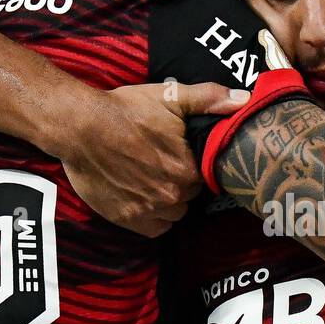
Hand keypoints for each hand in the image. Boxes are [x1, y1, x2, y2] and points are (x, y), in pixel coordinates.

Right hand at [56, 81, 248, 237]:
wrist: (80, 126)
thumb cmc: (125, 110)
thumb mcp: (170, 96)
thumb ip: (209, 99)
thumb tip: (244, 100)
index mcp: (188, 168)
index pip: (205, 174)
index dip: (193, 163)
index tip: (179, 152)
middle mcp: (172, 194)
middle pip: (189, 193)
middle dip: (180, 179)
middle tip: (161, 161)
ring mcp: (149, 209)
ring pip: (173, 212)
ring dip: (167, 199)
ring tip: (149, 177)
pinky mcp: (127, 219)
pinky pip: (155, 228)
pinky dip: (152, 217)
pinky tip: (141, 196)